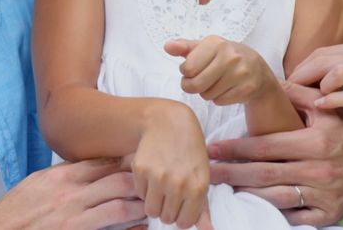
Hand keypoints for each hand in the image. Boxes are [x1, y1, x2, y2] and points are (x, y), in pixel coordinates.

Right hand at [0, 157, 144, 229]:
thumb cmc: (16, 211)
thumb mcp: (38, 183)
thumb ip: (64, 173)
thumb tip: (89, 164)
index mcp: (61, 178)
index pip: (103, 163)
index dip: (126, 161)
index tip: (142, 158)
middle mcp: (70, 196)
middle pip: (118, 181)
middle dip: (140, 181)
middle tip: (154, 181)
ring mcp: (75, 220)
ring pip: (120, 208)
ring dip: (140, 206)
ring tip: (151, 205)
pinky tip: (140, 228)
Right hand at [132, 103, 210, 227]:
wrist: (168, 122)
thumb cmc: (190, 150)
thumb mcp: (202, 175)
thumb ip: (203, 207)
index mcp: (198, 187)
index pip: (185, 223)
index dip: (182, 216)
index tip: (181, 206)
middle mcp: (178, 184)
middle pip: (166, 218)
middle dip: (167, 210)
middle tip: (170, 193)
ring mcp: (158, 177)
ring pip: (151, 210)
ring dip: (154, 202)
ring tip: (160, 186)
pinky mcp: (141, 170)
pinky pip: (139, 194)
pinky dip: (144, 188)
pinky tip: (152, 173)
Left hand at [165, 35, 276, 104]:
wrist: (258, 69)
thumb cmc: (225, 57)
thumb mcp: (206, 48)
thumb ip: (185, 47)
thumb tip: (167, 46)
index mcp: (216, 43)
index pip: (187, 68)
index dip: (186, 72)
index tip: (193, 69)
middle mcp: (230, 56)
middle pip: (196, 84)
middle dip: (193, 86)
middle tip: (198, 81)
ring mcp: (240, 73)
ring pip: (207, 95)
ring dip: (207, 92)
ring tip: (216, 83)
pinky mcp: (247, 88)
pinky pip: (220, 101)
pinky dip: (219, 98)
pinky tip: (227, 89)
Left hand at [206, 82, 342, 225]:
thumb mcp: (330, 109)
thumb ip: (300, 95)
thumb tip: (272, 81)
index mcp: (315, 142)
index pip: (267, 146)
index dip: (237, 148)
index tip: (215, 147)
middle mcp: (317, 170)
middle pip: (264, 174)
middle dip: (231, 173)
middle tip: (207, 171)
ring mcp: (323, 195)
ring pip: (275, 196)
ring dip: (247, 194)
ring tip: (224, 189)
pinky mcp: (328, 213)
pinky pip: (295, 216)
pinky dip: (274, 213)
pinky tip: (254, 208)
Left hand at [290, 41, 342, 137]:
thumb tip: (322, 76)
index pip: (324, 52)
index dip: (303, 66)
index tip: (290, 81)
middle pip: (323, 59)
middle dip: (301, 75)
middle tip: (286, 92)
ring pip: (334, 73)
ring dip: (314, 86)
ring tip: (304, 100)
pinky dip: (331, 101)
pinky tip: (321, 108)